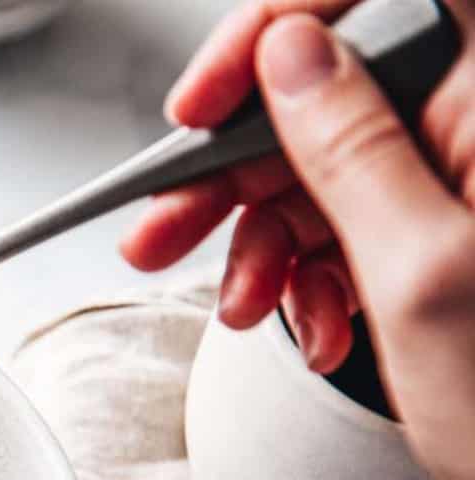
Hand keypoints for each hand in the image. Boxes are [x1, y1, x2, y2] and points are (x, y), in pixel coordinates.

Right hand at [120, 0, 474, 479]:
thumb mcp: (422, 274)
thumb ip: (351, 149)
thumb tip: (289, 55)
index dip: (281, 23)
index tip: (210, 95)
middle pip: (333, 86)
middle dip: (238, 163)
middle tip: (163, 225)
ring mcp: (469, 181)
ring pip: (327, 165)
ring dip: (261, 236)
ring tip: (239, 304)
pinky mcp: (452, 233)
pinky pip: (352, 222)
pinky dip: (309, 272)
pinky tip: (308, 321)